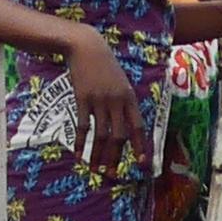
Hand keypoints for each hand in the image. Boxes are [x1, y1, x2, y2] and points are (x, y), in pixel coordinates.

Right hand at [63, 31, 144, 173]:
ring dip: (98, 155)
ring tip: (95, 169)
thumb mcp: (120, 81)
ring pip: (101, 135)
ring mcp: (99, 100)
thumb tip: (127, 124)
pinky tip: (79, 155)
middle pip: (119, 135)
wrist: (86, 47)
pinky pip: (83, 126)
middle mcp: (116, 101)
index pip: (137, 126)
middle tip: (112, 173)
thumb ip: (124, 101)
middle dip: (116, 157)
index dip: (140, 145)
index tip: (141, 162)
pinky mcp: (83, 99)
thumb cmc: (105, 65)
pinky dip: (81, 143)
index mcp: (129, 97)